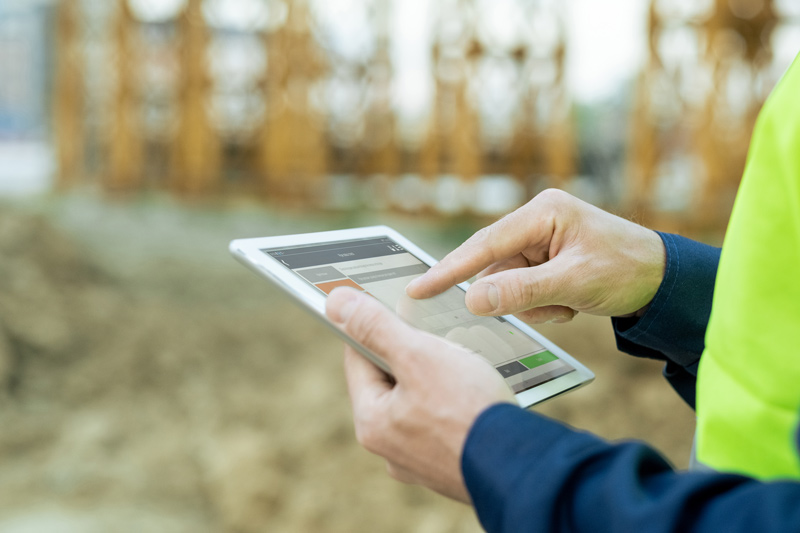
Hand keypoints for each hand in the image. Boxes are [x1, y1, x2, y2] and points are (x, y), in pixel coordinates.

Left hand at [326, 287, 514, 502]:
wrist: (523, 468)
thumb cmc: (470, 411)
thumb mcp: (418, 355)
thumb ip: (376, 327)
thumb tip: (335, 302)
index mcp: (372, 422)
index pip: (358, 357)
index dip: (374, 325)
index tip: (392, 305)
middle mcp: (389, 447)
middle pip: (389, 380)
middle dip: (411, 352)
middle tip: (437, 333)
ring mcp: (420, 460)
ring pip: (419, 400)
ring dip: (436, 376)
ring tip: (463, 361)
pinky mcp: (450, 465)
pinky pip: (444, 421)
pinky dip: (456, 403)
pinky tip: (477, 392)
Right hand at [406, 189, 665, 323]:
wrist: (664, 281)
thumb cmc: (627, 269)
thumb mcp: (574, 282)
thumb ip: (521, 291)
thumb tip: (472, 300)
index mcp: (542, 212)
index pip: (485, 244)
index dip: (449, 269)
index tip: (418, 290)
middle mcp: (536, 223)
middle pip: (496, 269)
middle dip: (519, 295)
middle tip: (553, 304)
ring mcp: (539, 243)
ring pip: (508, 286)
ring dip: (535, 304)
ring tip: (570, 303)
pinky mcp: (544, 261)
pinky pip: (523, 292)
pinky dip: (543, 306)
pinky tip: (571, 303)